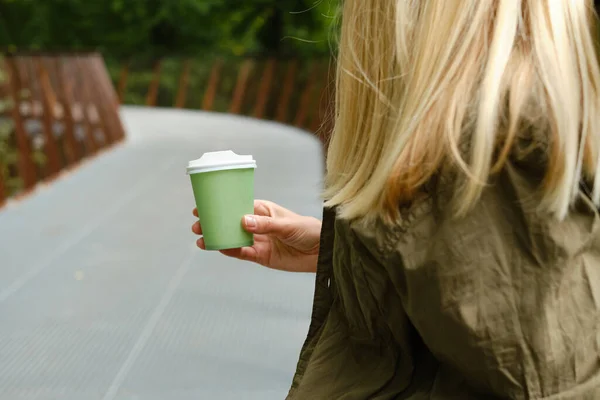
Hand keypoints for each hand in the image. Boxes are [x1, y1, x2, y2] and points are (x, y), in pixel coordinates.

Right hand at [192, 200, 320, 272]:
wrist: (321, 252)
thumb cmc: (308, 231)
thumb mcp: (287, 225)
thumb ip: (265, 225)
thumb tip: (243, 222)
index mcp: (263, 210)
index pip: (238, 205)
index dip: (221, 206)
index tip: (204, 206)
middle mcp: (258, 224)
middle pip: (231, 222)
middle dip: (214, 222)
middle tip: (198, 224)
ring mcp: (258, 241)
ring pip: (233, 238)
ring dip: (218, 238)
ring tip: (201, 238)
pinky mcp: (260, 256)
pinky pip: (241, 253)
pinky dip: (230, 251)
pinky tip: (218, 248)